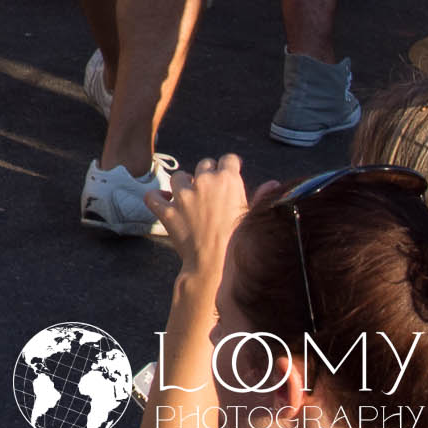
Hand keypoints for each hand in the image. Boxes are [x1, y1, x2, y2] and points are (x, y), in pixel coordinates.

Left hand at [146, 154, 263, 275]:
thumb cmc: (242, 244)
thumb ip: (262, 197)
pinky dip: (157, 198)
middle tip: (211, 189)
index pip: (227, 159)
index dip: (229, 164)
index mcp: (228, 181)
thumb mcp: (254, 217)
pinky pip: (154, 196)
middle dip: (207, 174)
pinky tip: (164, 202)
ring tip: (189, 197)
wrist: (219, 267)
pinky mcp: (168, 211)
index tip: (229, 169)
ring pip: (178, 177)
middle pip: (203, 165)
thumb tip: (274, 183)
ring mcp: (183, 196)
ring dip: (183, 185)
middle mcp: (204, 182)